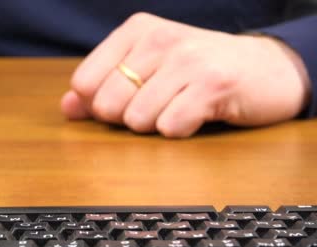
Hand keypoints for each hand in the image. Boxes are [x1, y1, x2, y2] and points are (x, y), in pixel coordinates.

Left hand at [61, 13, 310, 137]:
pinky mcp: (213, 84)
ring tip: (180, 106)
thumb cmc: (197, 72)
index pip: (83, 83)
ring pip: (136, 119)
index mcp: (135, 30)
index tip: (128, 98)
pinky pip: (169, 127)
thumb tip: (66, 108)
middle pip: (107, 105)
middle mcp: (159, 38)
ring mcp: (187, 59)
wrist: (266, 70)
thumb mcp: (147, 70)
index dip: (99, 105)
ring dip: (156, 125)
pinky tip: (197, 114)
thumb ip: (102, 88)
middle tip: (159, 104)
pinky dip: (180, 130)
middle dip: (127, 118)